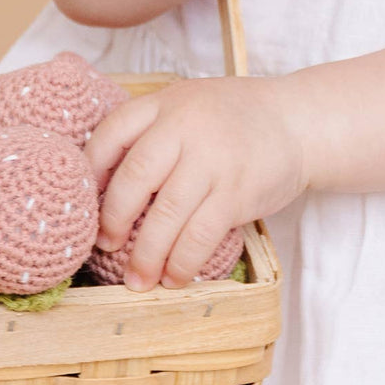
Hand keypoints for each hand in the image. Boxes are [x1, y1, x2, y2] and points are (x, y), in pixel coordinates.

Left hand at [82, 75, 309, 290]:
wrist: (299, 122)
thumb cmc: (235, 120)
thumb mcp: (188, 106)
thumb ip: (152, 132)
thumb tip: (103, 184)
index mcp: (164, 104)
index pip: (111, 134)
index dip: (90, 172)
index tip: (85, 203)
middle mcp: (184, 128)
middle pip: (133, 179)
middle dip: (114, 220)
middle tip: (106, 246)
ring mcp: (212, 161)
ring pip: (165, 216)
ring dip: (147, 255)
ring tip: (138, 280)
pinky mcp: (236, 192)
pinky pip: (199, 235)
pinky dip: (182, 262)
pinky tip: (174, 278)